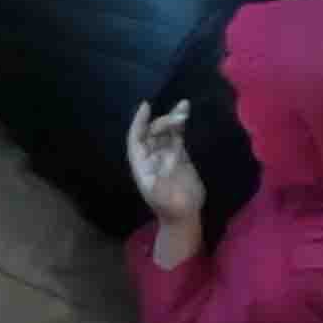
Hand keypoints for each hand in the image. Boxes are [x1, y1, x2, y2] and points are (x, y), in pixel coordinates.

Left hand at [125, 103, 207, 262]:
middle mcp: (151, 157)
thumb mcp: (163, 195)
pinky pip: (178, 137)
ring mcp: (166, 155)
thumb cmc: (170, 207)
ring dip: (172, 119)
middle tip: (178, 116)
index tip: (146, 106)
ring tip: (184, 107)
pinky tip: (186, 113)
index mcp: (142, 165)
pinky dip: (181, 125)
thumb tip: (171, 155)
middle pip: (152, 133)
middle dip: (162, 122)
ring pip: (165, 132)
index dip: (139, 123)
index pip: (136, 139)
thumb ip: (165, 174)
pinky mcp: (181, 156)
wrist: (183, 216)